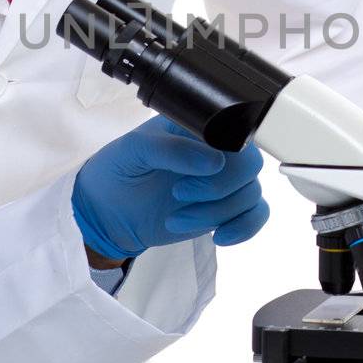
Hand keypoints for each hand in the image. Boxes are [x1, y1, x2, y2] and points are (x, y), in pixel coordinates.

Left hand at [72, 118, 268, 262]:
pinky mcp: (224, 209)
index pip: (235, 132)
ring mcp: (222, 182)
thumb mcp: (135, 150)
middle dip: (219, 187)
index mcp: (198, 127)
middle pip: (250, 165)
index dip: (224, 155)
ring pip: (250, 194)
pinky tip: (219, 236)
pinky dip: (244, 228)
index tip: (195, 172)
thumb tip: (214, 161)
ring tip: (178, 218)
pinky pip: (255, 216)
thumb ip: (173, 150)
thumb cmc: (117, 171)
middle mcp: (215, 151)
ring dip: (216, 213)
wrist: (107, 213)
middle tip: (180, 194)